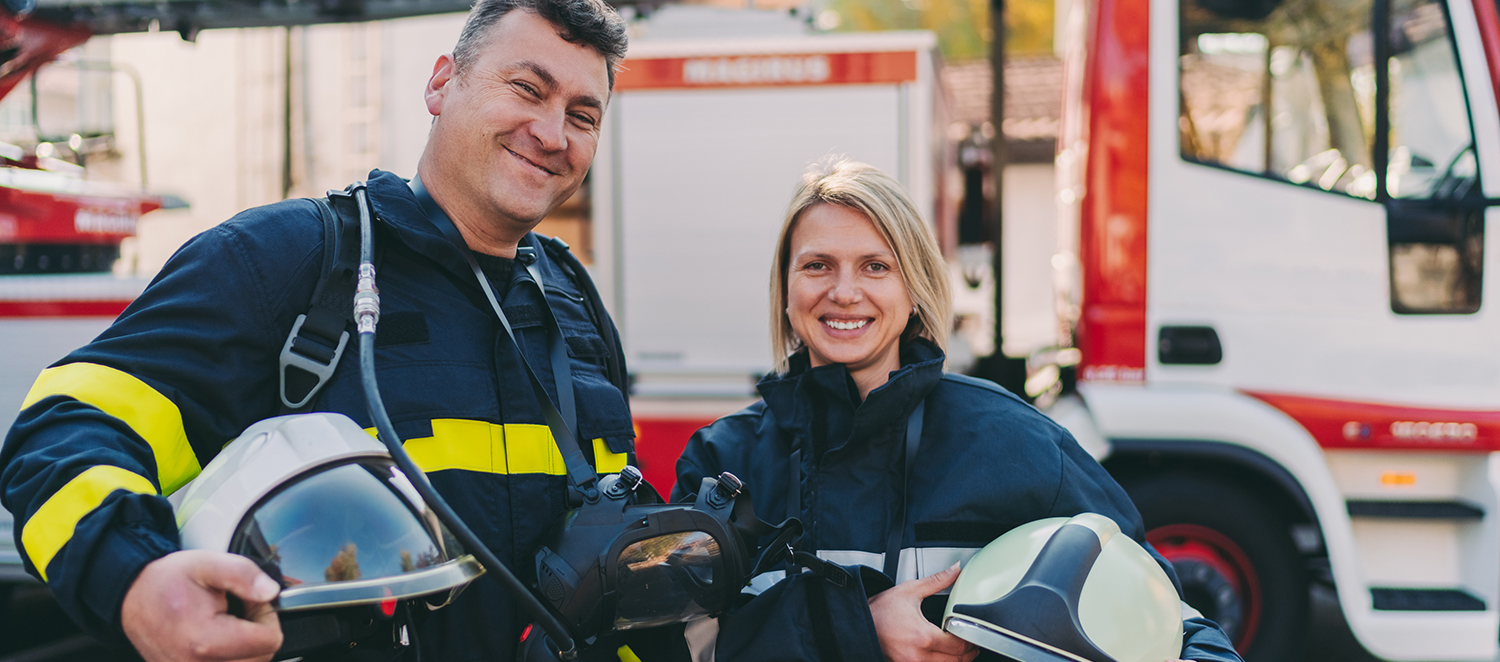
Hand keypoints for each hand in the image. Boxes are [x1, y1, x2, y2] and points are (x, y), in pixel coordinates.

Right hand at [122, 550, 283, 661]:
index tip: (250, 601)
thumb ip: (244, 574)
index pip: (269, 641)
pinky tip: (219, 638)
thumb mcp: (207, 564)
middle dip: (258, 632)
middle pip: (261, 658)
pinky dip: (231, 655)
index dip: (266, 615)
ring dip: (246, 646)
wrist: (133, 597)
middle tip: (238, 610)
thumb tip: (271, 592)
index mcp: (205, 640)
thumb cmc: (167, 581)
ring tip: (227, 623)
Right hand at [868, 562, 978, 661]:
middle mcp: (918, 656)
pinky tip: (941, 655)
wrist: (858, 623)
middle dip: (967, 653)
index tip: (974, 635)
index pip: (959, 645)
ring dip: (955, 660)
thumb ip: (937, 581)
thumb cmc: (879, 610)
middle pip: (956, 661)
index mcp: (923, 637)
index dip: (971, 641)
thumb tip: (955, 569)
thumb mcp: (910, 591)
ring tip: (958, 650)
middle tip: (971, 644)